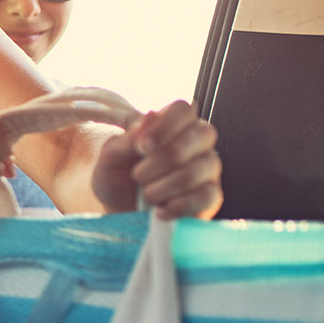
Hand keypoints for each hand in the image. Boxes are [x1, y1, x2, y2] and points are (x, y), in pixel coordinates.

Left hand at [91, 100, 221, 218]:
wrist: (120, 214)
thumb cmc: (118, 179)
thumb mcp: (111, 157)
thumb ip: (128, 138)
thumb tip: (151, 116)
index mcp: (173, 125)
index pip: (183, 109)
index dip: (165, 126)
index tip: (142, 147)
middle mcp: (197, 142)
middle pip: (200, 135)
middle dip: (162, 159)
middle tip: (138, 175)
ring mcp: (208, 168)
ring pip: (198, 168)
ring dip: (163, 186)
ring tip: (146, 194)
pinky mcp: (212, 196)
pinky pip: (207, 196)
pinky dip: (178, 206)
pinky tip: (160, 211)